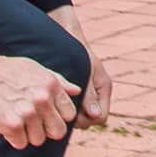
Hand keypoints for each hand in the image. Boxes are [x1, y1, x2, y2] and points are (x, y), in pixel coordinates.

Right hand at [0, 41, 77, 149]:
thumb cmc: (7, 69)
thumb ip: (59, 81)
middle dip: (47, 130)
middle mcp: (42, 99)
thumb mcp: (36, 69)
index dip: (58, 117)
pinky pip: (20, 143)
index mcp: (51, 85)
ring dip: (28, 134)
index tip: (46, 115)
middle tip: (33, 124)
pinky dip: (13, 138)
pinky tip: (5, 123)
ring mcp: (27, 112)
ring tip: (16, 120)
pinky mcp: (11, 124)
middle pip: (58, 132)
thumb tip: (77, 91)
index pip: (70, 114)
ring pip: (38, 140)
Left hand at [49, 5, 112, 127]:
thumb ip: (89, 93)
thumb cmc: (75, 51)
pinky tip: (51, 104)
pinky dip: (64, 109)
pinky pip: (73, 108)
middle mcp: (98, 94)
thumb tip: (94, 115)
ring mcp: (88, 94)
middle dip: (77, 120)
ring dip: (69, 115)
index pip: (101, 118)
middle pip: (90, 120)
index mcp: (104, 88)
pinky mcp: (77, 92)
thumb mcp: (84, 71)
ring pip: (81, 116)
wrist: (66, 35)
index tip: (70, 116)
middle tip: (58, 113)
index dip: (87, 120)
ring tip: (53, 109)